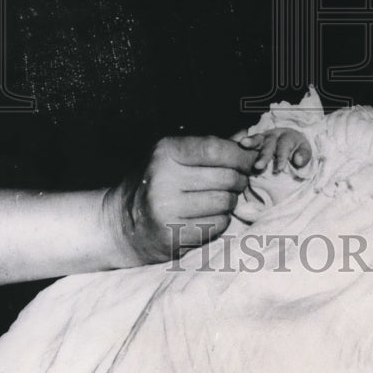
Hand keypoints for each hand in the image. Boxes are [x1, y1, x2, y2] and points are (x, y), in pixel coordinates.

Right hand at [103, 136, 257, 265]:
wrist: (122, 223)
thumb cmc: (156, 182)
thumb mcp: (173, 155)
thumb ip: (209, 146)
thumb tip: (247, 137)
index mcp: (165, 152)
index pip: (215, 149)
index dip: (240, 155)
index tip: (250, 160)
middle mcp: (164, 179)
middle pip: (226, 177)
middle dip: (240, 179)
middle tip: (237, 181)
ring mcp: (167, 210)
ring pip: (225, 202)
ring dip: (230, 201)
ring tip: (220, 198)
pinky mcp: (173, 235)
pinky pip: (218, 225)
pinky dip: (221, 220)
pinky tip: (209, 215)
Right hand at [236, 127, 311, 173]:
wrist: (292, 141)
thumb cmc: (298, 149)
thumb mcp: (305, 151)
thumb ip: (303, 156)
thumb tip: (298, 160)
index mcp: (288, 137)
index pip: (284, 147)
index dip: (282, 158)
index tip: (279, 169)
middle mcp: (275, 135)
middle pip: (269, 144)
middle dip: (264, 155)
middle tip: (259, 166)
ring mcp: (265, 137)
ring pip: (258, 139)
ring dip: (251, 143)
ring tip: (243, 144)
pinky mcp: (257, 141)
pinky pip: (251, 141)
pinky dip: (245, 142)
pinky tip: (239, 143)